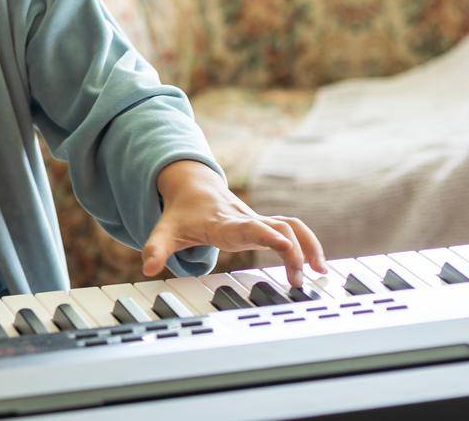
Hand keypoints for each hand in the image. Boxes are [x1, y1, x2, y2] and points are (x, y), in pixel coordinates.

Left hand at [142, 160, 327, 287]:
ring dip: (309, 246)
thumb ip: (155, 248)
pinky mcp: (265, 224)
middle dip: (294, 252)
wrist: (192, 186)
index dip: (269, 237)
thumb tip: (147, 268)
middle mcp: (246, 219)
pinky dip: (308, 244)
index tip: (287, 250)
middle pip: (279, 228)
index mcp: (224, 222)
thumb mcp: (164, 230)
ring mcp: (258, 220)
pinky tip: (317, 265)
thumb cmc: (181, 211)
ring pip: (292, 225)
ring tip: (321, 272)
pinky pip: (293, 229)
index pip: (251, 228)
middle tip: (297, 282)